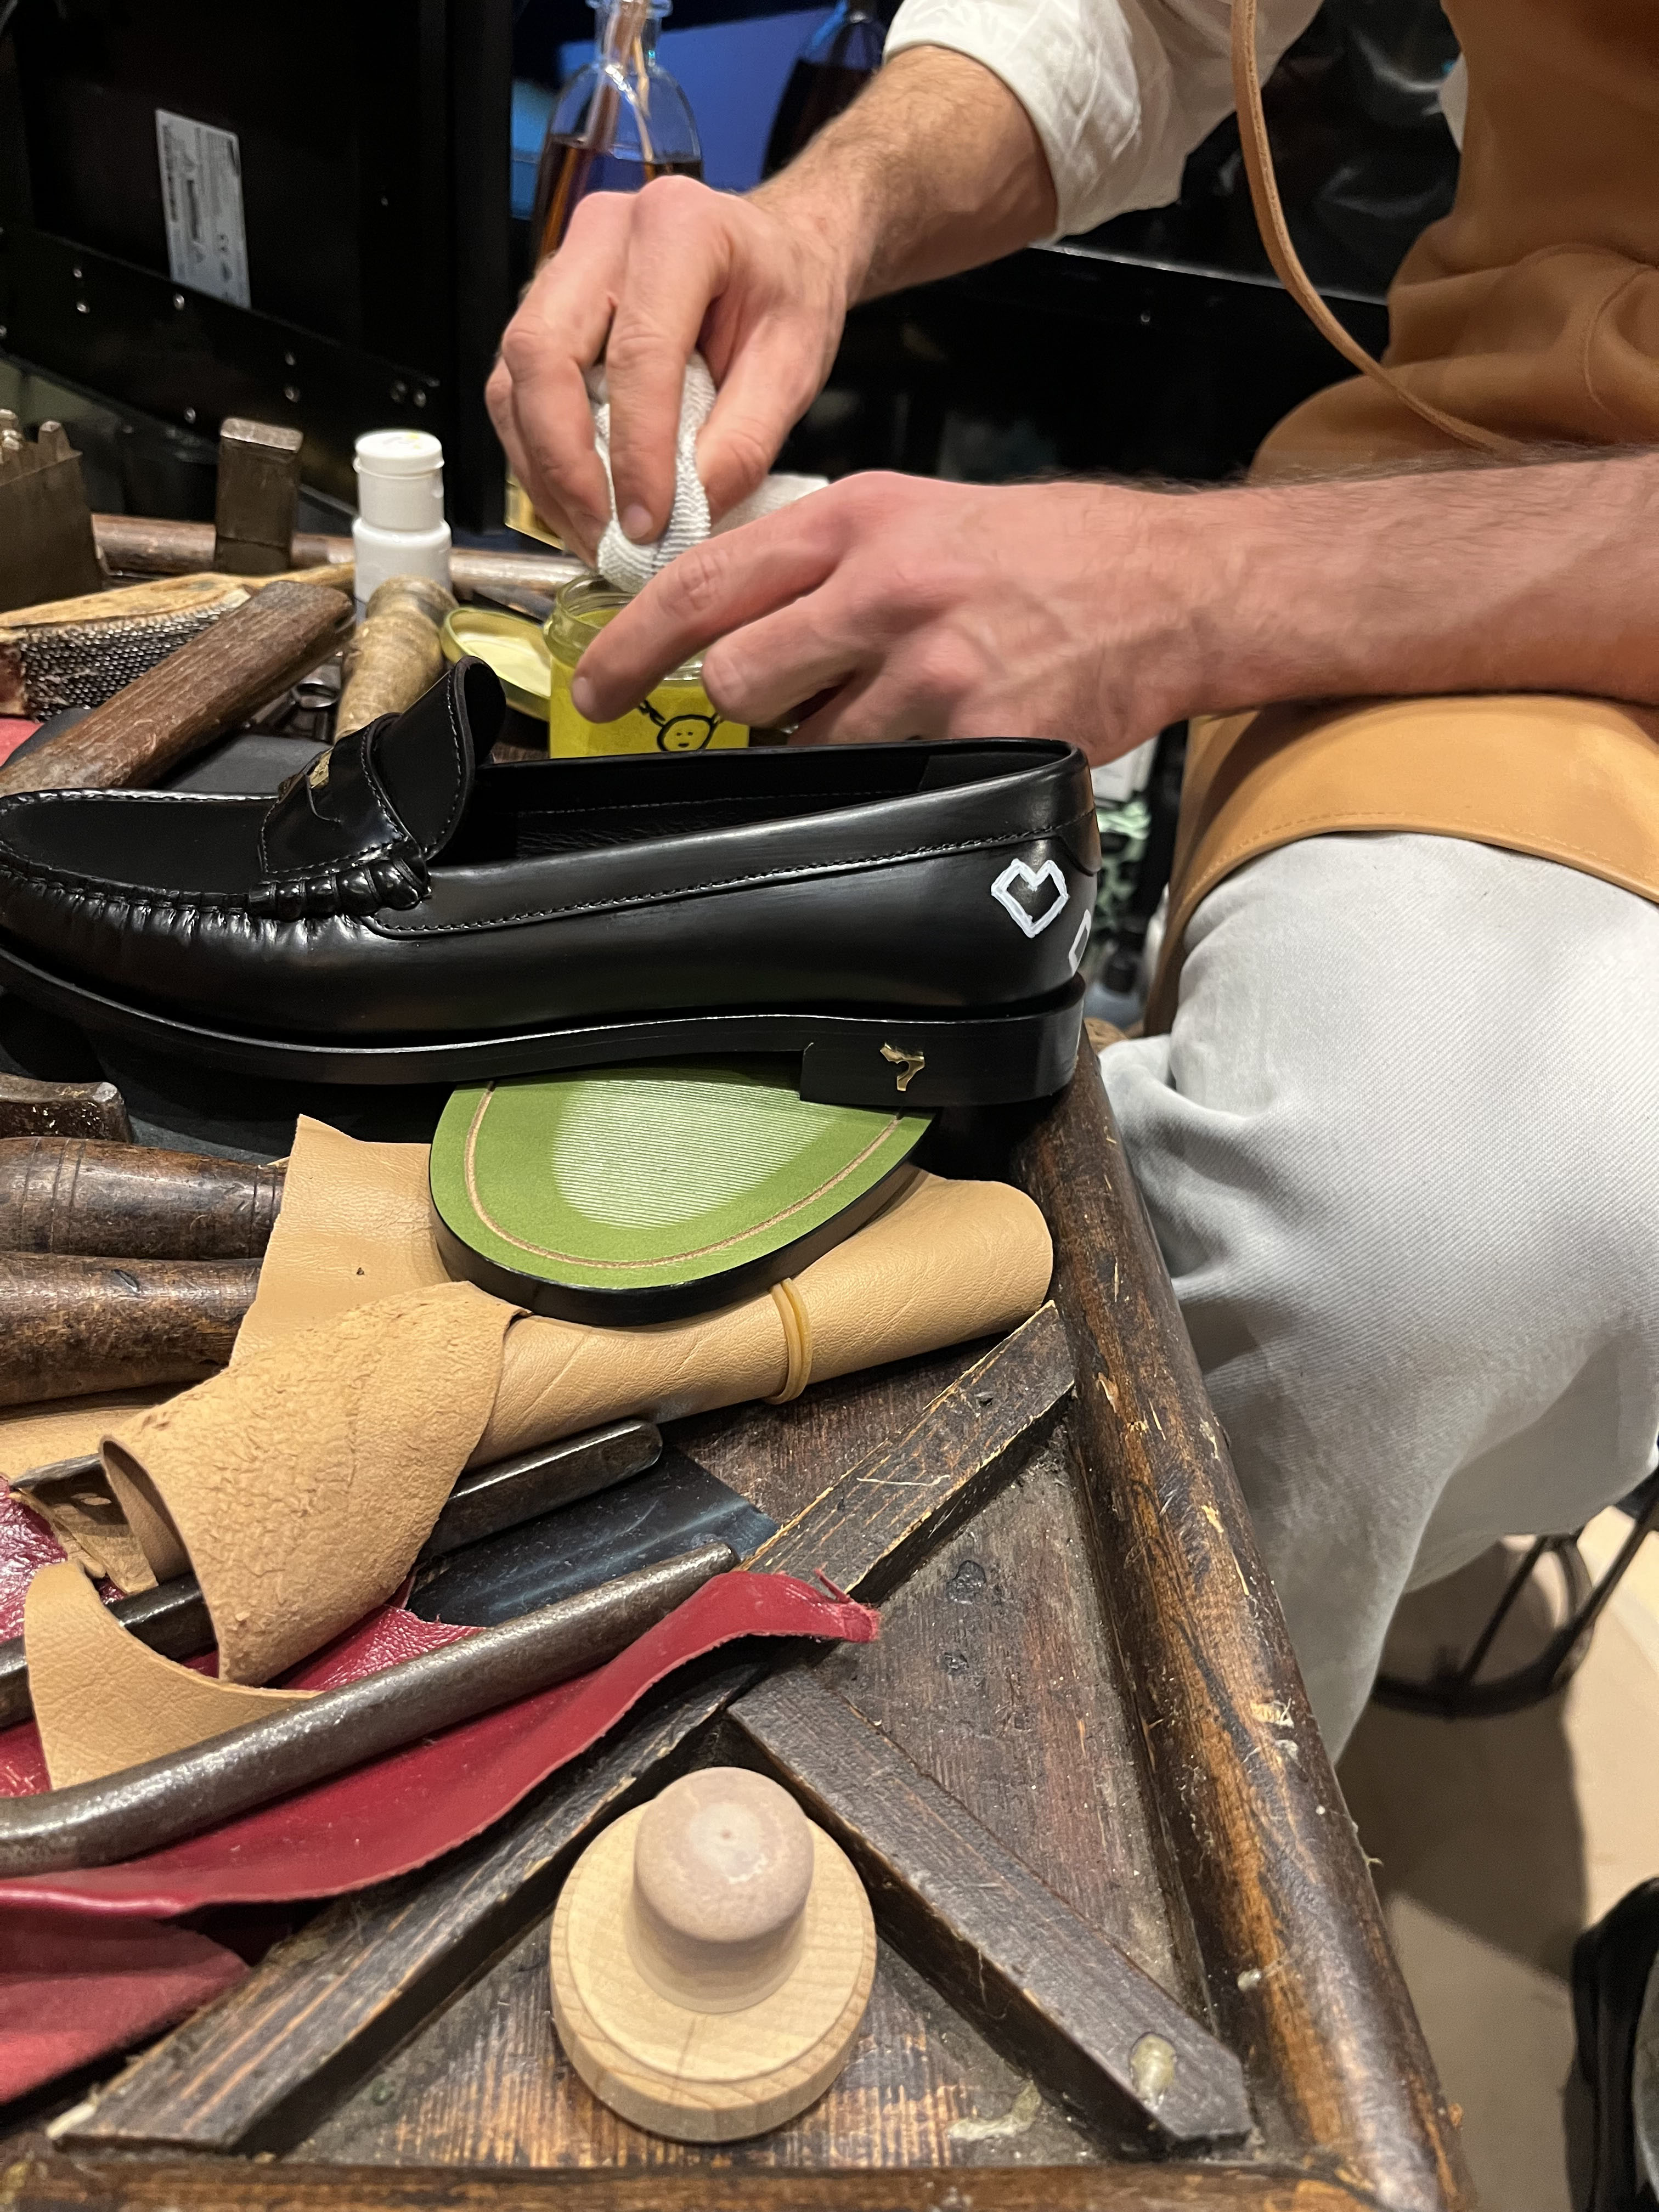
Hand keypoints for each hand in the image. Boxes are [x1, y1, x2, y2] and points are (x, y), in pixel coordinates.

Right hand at [486, 178, 851, 563]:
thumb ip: (744, 442)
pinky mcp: (544, 310)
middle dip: (565, 464)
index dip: (635, 454)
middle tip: (605, 537)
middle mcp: (602, 233)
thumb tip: (686, 518)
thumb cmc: (787, 296)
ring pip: (514, 379)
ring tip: (592, 533)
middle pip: (542, 356)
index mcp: (678, 227)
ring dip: (544, 470)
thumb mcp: (794, 367)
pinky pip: (517, 392)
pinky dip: (541, 458)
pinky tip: (579, 503)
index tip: (649, 526)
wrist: (776, 257)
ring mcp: (562, 268)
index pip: (636, 354)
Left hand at [569, 473, 1190, 761]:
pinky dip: (900, 774)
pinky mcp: (978, 736)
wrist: (1174, 587)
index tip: (598, 688)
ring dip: (831, 747)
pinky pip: (888, 781)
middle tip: (791, 704)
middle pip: (742, 681)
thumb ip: (820, 562)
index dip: (635, 646)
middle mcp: (886, 588)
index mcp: (859, 517)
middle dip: (751, 707)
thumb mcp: (919, 514)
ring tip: (900, 710)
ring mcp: (934, 669)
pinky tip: (947, 737)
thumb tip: (730, 630)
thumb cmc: (1047, 551)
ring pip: (812, 745)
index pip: (705, 583)